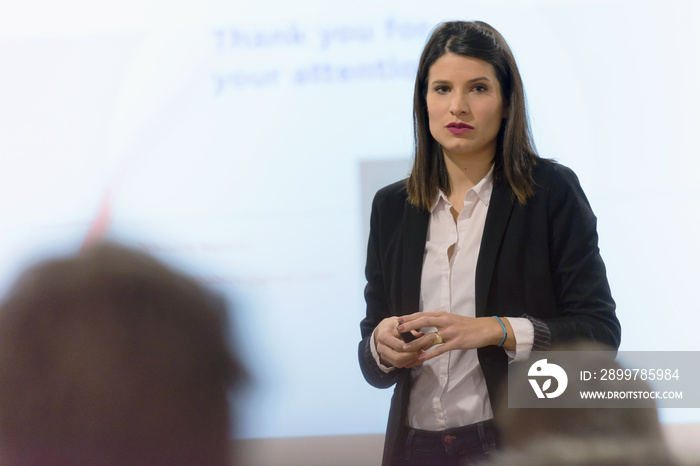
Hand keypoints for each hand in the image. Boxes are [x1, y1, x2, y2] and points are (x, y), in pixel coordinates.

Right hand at [374, 317, 426, 368]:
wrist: (384, 329)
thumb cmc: (394, 325)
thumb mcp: (402, 323)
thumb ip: (411, 330)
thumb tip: (421, 335)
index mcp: (383, 336)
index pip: (398, 346)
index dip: (411, 347)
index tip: (421, 345)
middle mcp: (381, 347)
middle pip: (397, 358)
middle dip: (411, 357)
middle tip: (421, 352)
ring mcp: (383, 355)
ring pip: (398, 364)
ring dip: (411, 361)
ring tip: (420, 354)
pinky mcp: (388, 359)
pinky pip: (399, 365)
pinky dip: (409, 363)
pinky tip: (417, 358)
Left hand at [397, 311, 512, 362]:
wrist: (485, 329)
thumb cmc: (466, 325)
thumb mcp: (450, 319)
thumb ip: (437, 322)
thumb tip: (422, 327)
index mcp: (442, 315)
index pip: (423, 314)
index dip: (410, 317)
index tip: (398, 320)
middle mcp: (445, 321)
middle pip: (424, 321)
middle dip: (410, 326)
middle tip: (398, 330)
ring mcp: (451, 332)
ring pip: (430, 337)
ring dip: (417, 343)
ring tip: (405, 348)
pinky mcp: (456, 343)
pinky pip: (440, 349)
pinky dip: (430, 354)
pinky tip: (422, 358)